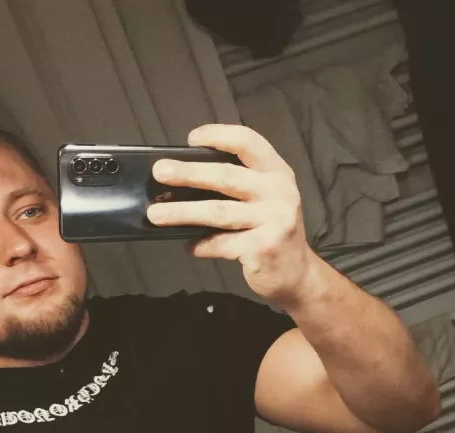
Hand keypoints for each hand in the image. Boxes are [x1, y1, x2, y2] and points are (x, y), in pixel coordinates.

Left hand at [148, 124, 323, 308]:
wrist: (299, 275)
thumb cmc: (273, 232)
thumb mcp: (266, 199)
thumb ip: (240, 184)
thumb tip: (186, 177)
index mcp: (277, 173)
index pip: (248, 143)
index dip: (219, 135)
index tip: (191, 139)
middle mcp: (278, 193)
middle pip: (226, 176)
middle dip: (188, 173)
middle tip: (159, 172)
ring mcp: (273, 221)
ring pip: (218, 212)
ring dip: (182, 213)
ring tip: (156, 214)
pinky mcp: (263, 248)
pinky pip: (222, 244)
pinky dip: (202, 245)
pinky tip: (190, 247)